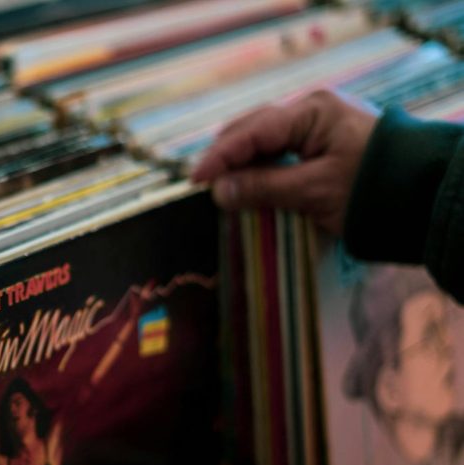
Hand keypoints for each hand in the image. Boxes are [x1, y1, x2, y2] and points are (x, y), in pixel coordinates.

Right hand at [190, 89, 378, 234]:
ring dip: (242, 165)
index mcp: (311, 112)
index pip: (252, 131)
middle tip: (205, 186)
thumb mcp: (315, 190)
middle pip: (253, 131)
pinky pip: (279, 153)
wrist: (424, 197)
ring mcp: (316, 128)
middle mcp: (311, 113)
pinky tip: (248, 186)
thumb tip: (219, 191)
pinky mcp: (321, 146)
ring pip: (263, 142)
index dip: (220, 156)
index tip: (195, 179)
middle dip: (227, 157)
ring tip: (223, 189)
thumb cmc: (372, 189)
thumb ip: (264, 188)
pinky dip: (260, 169)